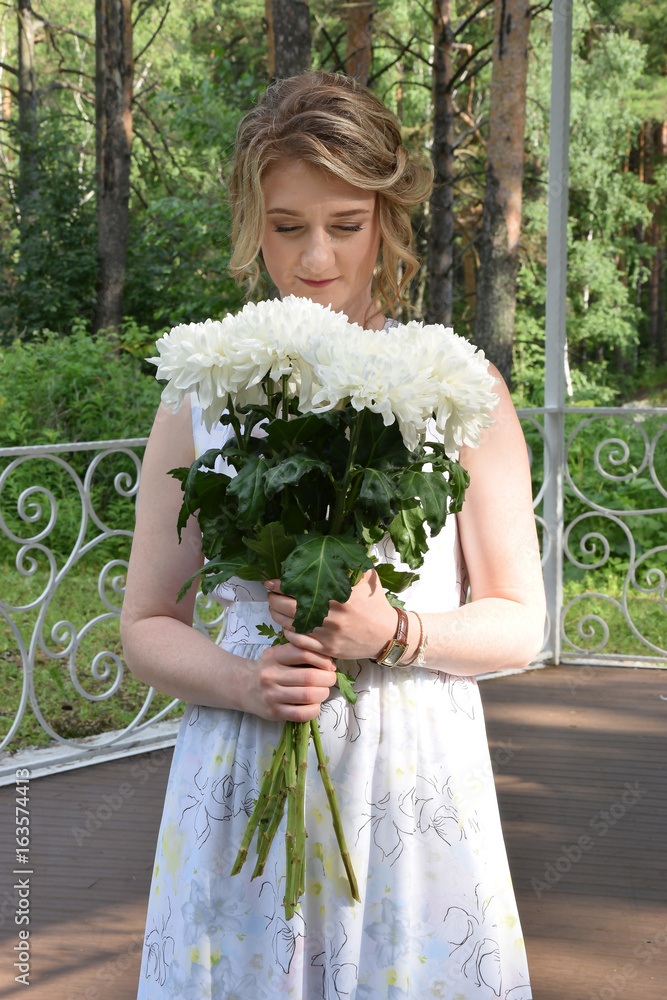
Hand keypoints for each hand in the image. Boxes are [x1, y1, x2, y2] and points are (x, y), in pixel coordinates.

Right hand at [243, 642, 336, 722]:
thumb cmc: (269, 668)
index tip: (329, 665)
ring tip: (323, 691)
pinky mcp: (274, 712)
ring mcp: (271, 695)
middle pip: (310, 677)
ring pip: (308, 695)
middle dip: (327, 678)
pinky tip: (314, 704)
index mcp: (274, 656)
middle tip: (330, 679)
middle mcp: (270, 675)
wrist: (244, 686)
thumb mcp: (279, 653)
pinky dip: (314, 709)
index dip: (323, 660)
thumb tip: (330, 663)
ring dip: (323, 694)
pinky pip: (301, 713)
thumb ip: (300, 653)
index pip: (304, 654)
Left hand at [265, 570, 397, 660]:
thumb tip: (335, 546)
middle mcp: (331, 616)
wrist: (386, 635)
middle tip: (270, 595)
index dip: (280, 584)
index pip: (300, 588)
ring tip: (274, 608)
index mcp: (338, 596)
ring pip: (291, 625)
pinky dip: (288, 634)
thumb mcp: (368, 578)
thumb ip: (352, 563)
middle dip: (274, 600)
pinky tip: (286, 626)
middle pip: (289, 607)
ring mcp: (327, 634)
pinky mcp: (327, 649)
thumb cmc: (376, 605)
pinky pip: (299, 642)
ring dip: (278, 616)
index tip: (271, 581)